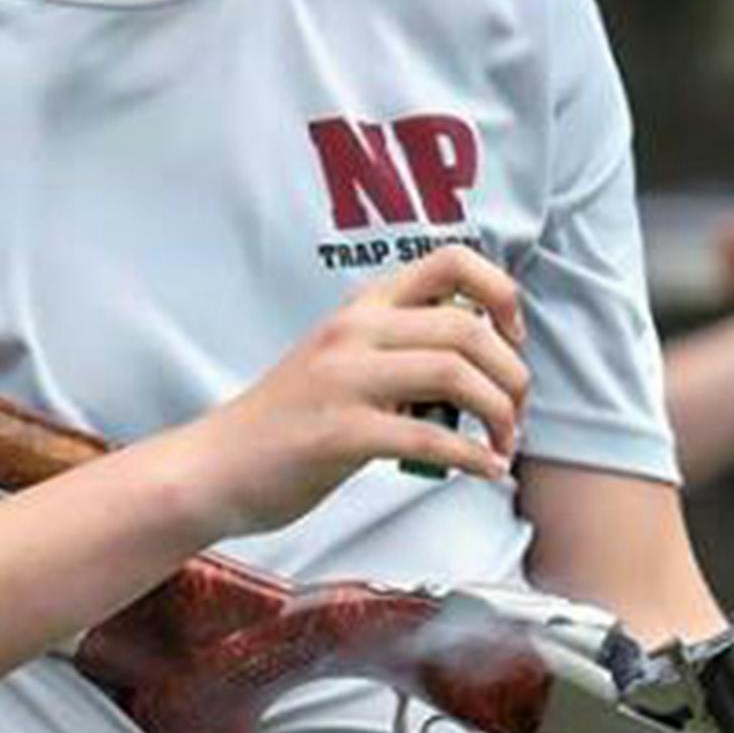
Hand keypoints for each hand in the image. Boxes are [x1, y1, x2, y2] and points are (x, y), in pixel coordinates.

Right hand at [177, 246, 529, 537]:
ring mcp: (344, 379)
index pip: (451, 260)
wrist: (216, 466)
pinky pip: (427, 438)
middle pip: (466, 326)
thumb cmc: (291, 420)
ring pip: (453, 373)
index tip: (512, 338)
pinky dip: (470, 459)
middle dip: (511, 374)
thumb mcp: (346, 360)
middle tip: (516, 414)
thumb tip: (481, 356)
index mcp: (364, 307)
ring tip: (503, 444)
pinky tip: (484, 472)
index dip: (500, 293)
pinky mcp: (338, 433)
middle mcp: (355, 331)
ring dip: (498, 413)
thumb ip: (402, 347)